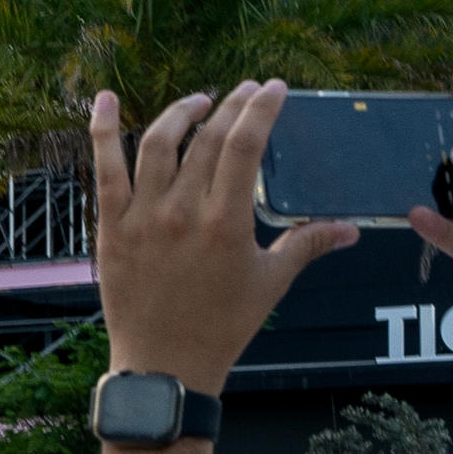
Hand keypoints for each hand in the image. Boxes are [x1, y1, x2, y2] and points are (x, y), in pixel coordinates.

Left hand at [88, 81, 351, 390]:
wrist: (165, 364)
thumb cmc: (222, 326)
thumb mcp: (271, 282)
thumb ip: (308, 244)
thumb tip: (351, 229)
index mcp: (226, 222)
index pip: (245, 146)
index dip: (260, 110)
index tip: (273, 89)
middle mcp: (182, 212)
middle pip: (207, 139)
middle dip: (231, 105)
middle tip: (246, 89)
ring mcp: (142, 217)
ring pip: (157, 143)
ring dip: (180, 112)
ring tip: (199, 100)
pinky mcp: (111, 227)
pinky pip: (104, 169)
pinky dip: (101, 131)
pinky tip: (104, 100)